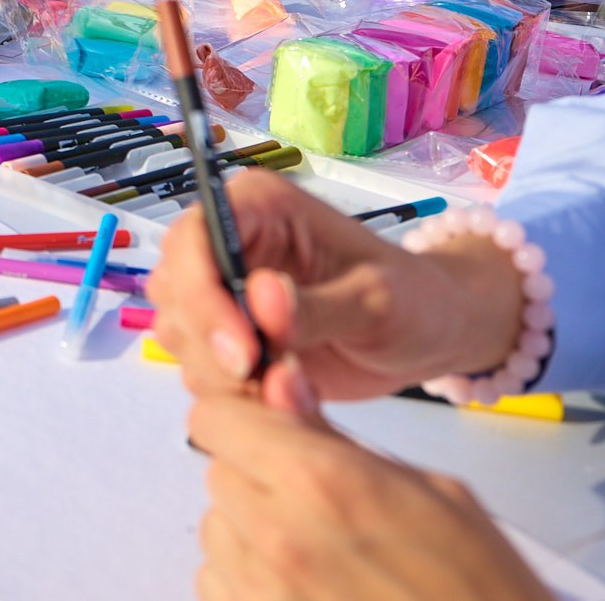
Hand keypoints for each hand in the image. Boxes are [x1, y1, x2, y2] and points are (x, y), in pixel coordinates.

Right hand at [148, 171, 526, 399]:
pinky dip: (237, 394)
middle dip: (213, 344)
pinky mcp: (229, 337)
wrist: (430, 334)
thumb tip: (261, 300)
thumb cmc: (414, 299)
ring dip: (226, 375)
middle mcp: (230, 243)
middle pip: (175, 290)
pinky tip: (288, 397)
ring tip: (292, 391)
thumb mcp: (377, 300)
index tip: (244, 354)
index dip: (202, 295)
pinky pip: (201, 369)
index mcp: (259, 207)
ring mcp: (224, 292)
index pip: (192, 238)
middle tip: (269, 381)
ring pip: (180, 335)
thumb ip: (318, 306)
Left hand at [189, 364, 551, 600]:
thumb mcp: (430, 490)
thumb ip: (338, 438)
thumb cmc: (481, 587)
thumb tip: (281, 383)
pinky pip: (216, 584)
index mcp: (323, 482)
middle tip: (311, 497)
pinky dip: (246, 580)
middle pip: (217, 472)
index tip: (266, 427)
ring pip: (215, 530)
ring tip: (315, 549)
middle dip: (253, 473)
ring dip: (248, 529)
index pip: (216, 417)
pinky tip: (301, 586)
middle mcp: (279, 536)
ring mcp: (263, 591)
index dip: (242, 417)